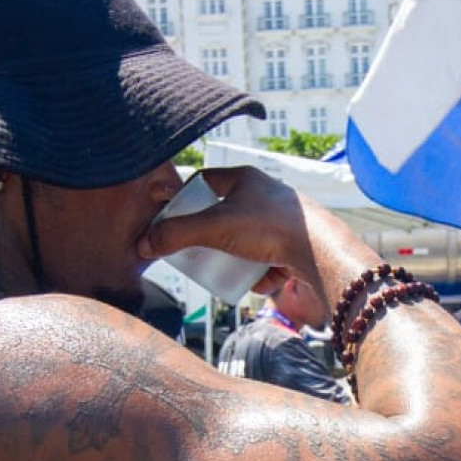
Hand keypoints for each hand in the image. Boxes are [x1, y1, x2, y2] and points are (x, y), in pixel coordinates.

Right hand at [136, 166, 326, 295]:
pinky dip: (260, 272)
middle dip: (210, 238)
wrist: (318, 251)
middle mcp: (265, 194)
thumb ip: (175, 234)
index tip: (171, 221)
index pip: (204, 182)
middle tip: (196, 253)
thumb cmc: (268, 228)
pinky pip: (268, 259)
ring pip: (247, 240)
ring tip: (228, 271)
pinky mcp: (295, 244)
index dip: (185, 200)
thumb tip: (143, 245)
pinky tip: (259, 281)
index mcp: (244, 179)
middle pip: (224, 216)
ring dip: (235, 258)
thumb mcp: (213, 228)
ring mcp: (282, 220)